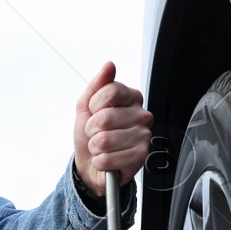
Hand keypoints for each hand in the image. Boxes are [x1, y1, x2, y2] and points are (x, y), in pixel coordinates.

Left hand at [73, 61, 151, 200]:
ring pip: (104, 139)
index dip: (94, 105)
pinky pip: (108, 158)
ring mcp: (144, 136)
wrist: (91, 164)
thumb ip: (97, 85)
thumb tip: (109, 65)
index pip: (110, 91)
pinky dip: (100, 162)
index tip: (94, 112)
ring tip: (102, 148)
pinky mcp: (141, 156)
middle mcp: (142, 115)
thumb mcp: (86, 107)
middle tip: (97, 134)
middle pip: (105, 117)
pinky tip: (107, 160)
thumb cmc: (91, 134)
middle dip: (92, 129)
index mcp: (131, 98)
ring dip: (95, 147)